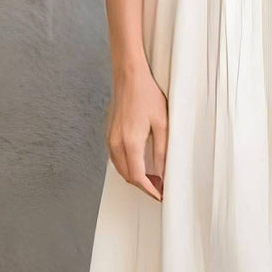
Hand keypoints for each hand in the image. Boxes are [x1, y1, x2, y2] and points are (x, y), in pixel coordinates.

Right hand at [106, 63, 167, 200]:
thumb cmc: (147, 95)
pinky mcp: (108, 134)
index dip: (149, 189)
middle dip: (143, 186)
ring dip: (134, 177)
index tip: (160, 195)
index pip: (137, 177)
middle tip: (160, 188)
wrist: (129, 76)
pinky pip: (116, 158)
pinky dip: (127, 167)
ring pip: (120, 168)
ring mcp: (109, 139)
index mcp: (130, 142)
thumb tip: (163, 171)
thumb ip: (162, 150)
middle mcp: (116, 143)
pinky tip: (139, 164)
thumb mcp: (162, 123)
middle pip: (127, 176)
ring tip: (153, 179)